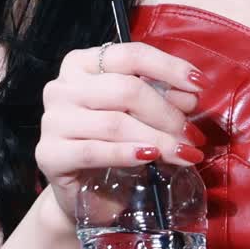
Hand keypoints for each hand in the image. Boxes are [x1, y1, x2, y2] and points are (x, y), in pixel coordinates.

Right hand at [35, 39, 205, 224]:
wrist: (83, 193)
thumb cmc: (114, 146)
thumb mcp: (141, 115)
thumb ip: (162, 99)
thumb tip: (190, 96)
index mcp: (82, 64)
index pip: (130, 55)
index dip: (169, 68)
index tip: (200, 85)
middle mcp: (62, 87)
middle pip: (125, 89)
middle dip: (167, 113)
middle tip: (192, 135)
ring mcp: (52, 120)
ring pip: (114, 122)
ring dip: (158, 139)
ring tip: (184, 153)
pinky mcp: (49, 154)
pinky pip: (95, 151)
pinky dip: (127, 154)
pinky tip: (150, 158)